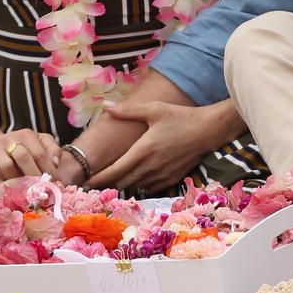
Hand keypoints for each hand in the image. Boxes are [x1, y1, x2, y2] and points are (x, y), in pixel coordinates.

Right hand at [0, 129, 61, 186]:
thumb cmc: (19, 147)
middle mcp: (9, 139)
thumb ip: (50, 148)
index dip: (49, 169)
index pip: (40, 152)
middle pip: (24, 158)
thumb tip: (56, 162)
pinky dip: (0, 185)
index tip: (55, 183)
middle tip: (42, 190)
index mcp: (26, 134)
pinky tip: (7, 192)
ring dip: (17, 182)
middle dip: (35, 176)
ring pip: (7, 167)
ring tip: (26, 192)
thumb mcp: (37, 142)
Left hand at [84, 101, 223, 192]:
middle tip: (92, 184)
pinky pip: (149, 187)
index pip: (113, 172)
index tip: (83, 183)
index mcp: (142, 151)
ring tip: (110, 182)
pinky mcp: (171, 179)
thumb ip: (127, 110)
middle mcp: (150, 168)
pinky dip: (139, 185)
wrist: (209, 130)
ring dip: (122, 185)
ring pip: (135, 187)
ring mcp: (162, 176)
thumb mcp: (153, 109)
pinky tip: (136, 178)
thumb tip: (105, 105)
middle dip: (106, 184)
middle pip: (121, 183)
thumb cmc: (180, 117)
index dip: (97, 179)